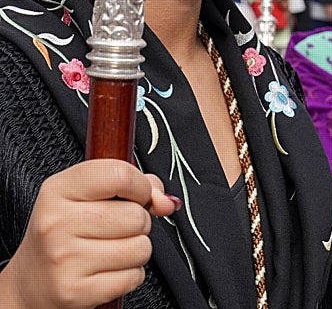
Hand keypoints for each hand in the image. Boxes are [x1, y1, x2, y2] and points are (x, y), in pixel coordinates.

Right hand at [1, 160, 179, 308]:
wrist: (31, 281)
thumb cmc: (65, 231)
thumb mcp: (88, 195)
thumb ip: (134, 185)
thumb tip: (166, 201)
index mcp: (59, 189)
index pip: (120, 174)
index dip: (141, 186)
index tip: (137, 194)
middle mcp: (58, 222)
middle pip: (136, 215)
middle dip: (139, 222)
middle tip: (117, 228)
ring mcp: (65, 259)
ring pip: (140, 247)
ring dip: (136, 249)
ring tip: (112, 248)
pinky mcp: (75, 291)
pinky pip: (132, 276)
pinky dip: (129, 274)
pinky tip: (108, 270)